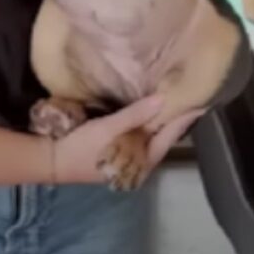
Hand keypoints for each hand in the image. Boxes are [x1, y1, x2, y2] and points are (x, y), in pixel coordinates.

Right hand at [52, 95, 203, 183]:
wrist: (52, 160)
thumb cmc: (82, 147)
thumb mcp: (109, 129)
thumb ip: (135, 115)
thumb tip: (162, 100)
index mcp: (144, 160)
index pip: (170, 134)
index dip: (184, 117)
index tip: (201, 101)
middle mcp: (141, 160)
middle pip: (164, 135)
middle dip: (176, 116)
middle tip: (191, 92)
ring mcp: (130, 156)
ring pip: (153, 134)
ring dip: (162, 117)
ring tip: (176, 95)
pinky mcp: (120, 149)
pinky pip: (141, 133)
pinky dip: (147, 120)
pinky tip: (150, 107)